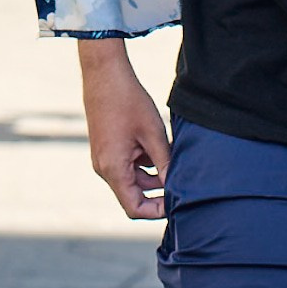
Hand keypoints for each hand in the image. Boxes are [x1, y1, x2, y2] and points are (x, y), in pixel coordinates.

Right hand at [78, 42, 170, 219]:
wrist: (105, 77)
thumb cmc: (128, 102)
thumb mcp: (153, 133)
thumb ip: (163, 162)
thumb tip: (174, 185)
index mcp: (113, 169)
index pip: (133, 207)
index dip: (156, 210)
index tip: (176, 202)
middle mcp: (104, 169)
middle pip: (133, 194)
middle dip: (158, 191)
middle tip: (183, 182)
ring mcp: (104, 159)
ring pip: (132, 179)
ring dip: (153, 174)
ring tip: (174, 159)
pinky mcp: (107, 149)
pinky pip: (127, 165)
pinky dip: (144, 162)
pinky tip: (160, 147)